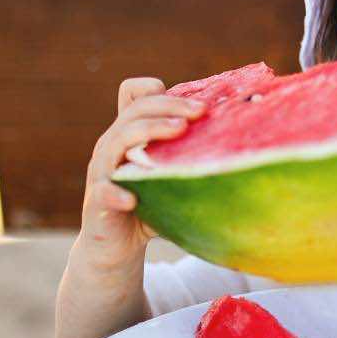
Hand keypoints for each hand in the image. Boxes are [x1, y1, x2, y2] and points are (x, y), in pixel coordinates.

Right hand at [75, 77, 204, 270]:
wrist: (114, 248)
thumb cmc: (148, 207)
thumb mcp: (168, 178)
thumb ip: (189, 161)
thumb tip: (241, 151)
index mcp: (129, 133)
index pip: (133, 94)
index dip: (155, 89)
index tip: (195, 101)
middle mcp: (112, 145)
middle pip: (136, 110)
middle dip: (170, 105)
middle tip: (201, 111)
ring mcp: (102, 171)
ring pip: (118, 139)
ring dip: (150, 131)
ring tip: (180, 130)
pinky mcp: (96, 200)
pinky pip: (103, 192)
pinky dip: (117, 193)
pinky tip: (133, 199)